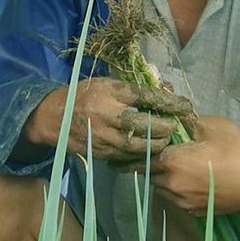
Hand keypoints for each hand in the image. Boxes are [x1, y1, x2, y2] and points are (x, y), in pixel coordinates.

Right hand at [24, 78, 183, 164]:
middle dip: (164, 128)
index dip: (168, 102)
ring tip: (165, 141)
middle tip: (174, 127)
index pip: (145, 97)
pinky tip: (149, 152)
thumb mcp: (108, 83)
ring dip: (155, 145)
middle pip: (143, 125)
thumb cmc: (84, 95)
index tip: (185, 106)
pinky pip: (125, 157)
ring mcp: (103, 136)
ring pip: (136, 146)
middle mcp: (106, 115)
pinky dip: (140, 155)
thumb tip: (166, 89)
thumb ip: (134, 89)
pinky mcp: (100, 152)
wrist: (54, 117)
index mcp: (109, 93)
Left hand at [149, 115, 239, 217]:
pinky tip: (189, 181)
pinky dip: (176, 190)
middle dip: (153, 162)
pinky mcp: (191, 211)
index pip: (144, 154)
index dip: (147, 147)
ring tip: (178, 168)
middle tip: (163, 154)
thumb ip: (186, 121)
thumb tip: (170, 118)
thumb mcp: (212, 126)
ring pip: (160, 187)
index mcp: (171, 161)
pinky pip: (174, 199)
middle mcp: (171, 184)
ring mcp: (180, 201)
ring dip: (162, 178)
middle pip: (149, 172)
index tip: (150, 142)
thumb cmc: (235, 150)